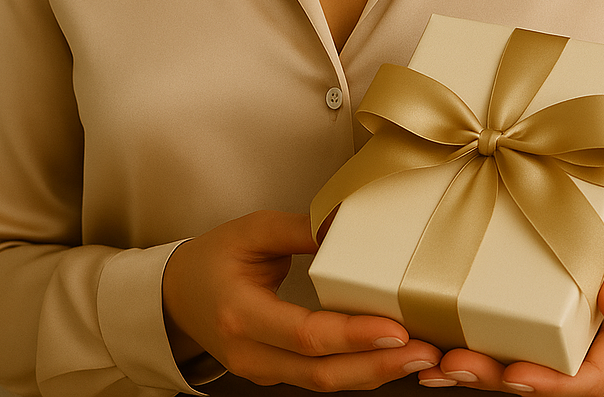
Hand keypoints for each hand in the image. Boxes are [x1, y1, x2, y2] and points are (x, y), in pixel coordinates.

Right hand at [162, 210, 440, 389]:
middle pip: (321, 373)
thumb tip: (347, 223)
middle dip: (378, 366)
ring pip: (324, 383)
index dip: (352, 335)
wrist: (176, 295)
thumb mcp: (252, 230)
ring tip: (422, 356)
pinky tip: (392, 357)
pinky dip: (358, 370)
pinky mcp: (275, 374)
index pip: (304, 334)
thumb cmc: (214, 257)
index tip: (396, 327)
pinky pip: (320, 378)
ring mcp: (262, 371)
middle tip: (426, 351)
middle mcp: (250, 354)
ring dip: (375, 373)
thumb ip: (299, 229)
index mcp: (240, 314)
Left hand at [417, 181, 603, 394]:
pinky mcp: (555, 289)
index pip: (589, 376)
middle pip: (545, 373)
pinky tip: (444, 321)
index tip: (513, 377)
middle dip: (494, 376)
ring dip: (480, 360)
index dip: (550, 384)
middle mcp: (595, 330)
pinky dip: (482, 325)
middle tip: (447, 366)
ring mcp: (573, 314)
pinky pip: (519, 317)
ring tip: (432, 358)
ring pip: (525, 351)